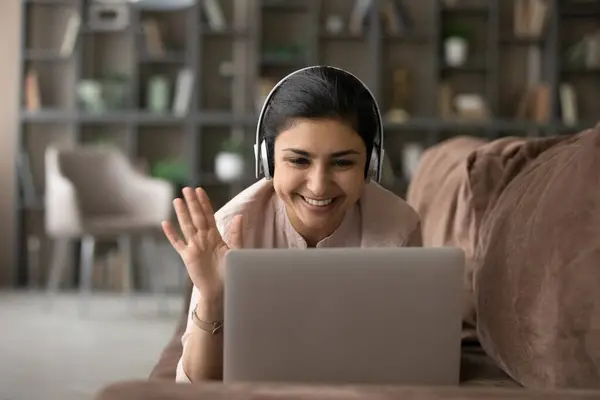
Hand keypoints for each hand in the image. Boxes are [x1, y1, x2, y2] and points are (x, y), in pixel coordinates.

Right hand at [162, 187, 242, 302]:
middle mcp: (203, 239)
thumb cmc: (230, 271)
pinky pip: (177, 243)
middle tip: (187, 189)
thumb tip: (239, 216)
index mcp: (215, 236)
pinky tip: (164, 224)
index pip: (209, 215)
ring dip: (181, 214)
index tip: (200, 190)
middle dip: (192, 203)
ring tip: (177, 200)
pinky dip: (171, 234)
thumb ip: (236, 234)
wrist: (221, 290)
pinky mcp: (187, 257)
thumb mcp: (236, 251)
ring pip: (186, 226)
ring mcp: (194, 247)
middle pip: (196, 217)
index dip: (204, 203)